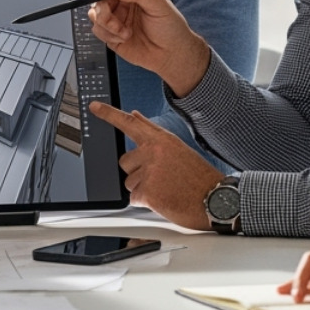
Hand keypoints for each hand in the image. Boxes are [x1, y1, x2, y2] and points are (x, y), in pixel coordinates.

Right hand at [86, 0, 210, 93]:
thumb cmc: (170, 27)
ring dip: (108, 25)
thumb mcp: (158, 5)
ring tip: (125, 32)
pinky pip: (98, 30)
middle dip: (103, 10)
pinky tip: (124, 38)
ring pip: (95, 14)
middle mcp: (122, 0)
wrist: (171, 55)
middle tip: (113, 21)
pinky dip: (108, 35)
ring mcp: (116, 16)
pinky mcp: (111, 33)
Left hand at [88, 101, 222, 229]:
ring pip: (129, 182)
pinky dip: (145, 202)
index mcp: (161, 140)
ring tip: (165, 189)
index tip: (94, 107)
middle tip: (160, 178)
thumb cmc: (199, 176)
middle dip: (137, 172)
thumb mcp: (178, 147)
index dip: (109, 114)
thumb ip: (153, 131)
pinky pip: (133, 198)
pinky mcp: (147, 192)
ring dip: (142, 188)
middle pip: (125, 161)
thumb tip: (136, 114)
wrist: (215, 199)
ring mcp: (149, 171)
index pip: (130, 123)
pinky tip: (163, 199)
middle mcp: (153, 152)